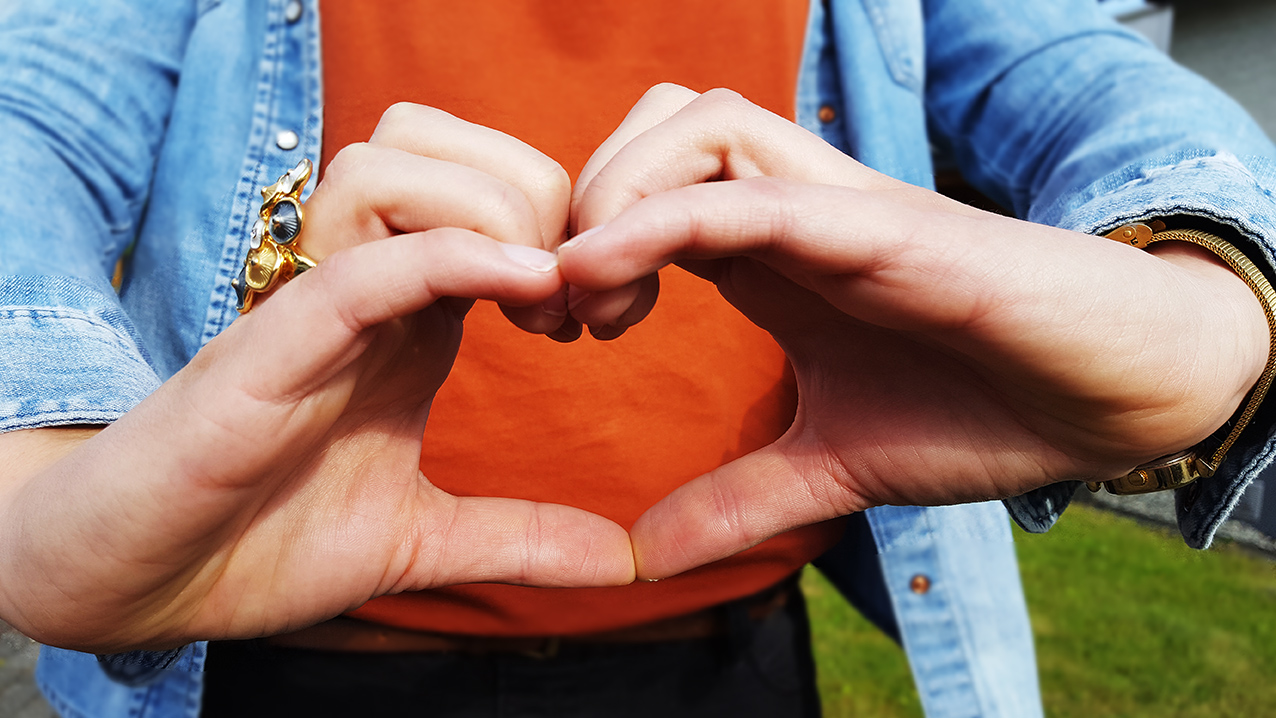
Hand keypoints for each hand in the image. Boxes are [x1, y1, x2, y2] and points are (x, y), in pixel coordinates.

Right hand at [0, 104, 633, 651]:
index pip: (483, 196)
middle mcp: (359, 290)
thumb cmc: (260, 544)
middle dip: (534, 190)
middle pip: (442, 143)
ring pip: (392, 164)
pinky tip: (520, 285)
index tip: (607, 310)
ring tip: (540, 297)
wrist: (141, 587)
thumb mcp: (420, 538)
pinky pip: (358, 263)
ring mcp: (308, 307)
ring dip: (491, 207)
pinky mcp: (266, 347)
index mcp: (403, 318)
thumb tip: (623, 562)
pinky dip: (445, 255)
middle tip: (573, 294)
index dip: (563, 224)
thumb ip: (520, 538)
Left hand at [560, 84, 1268, 577]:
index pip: (646, 193)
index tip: (554, 331)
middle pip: (653, 129)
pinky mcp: (879, 224)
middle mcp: (795, 211)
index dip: (578, 245)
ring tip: (590, 300)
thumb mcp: (830, 468)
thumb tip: (645, 556)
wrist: (1106, 400)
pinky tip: (604, 276)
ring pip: (694, 125)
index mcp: (772, 256)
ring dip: (613, 195)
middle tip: (555, 312)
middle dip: (577, 205)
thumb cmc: (981, 411)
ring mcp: (837, 208)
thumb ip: (738, 500)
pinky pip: (749, 192)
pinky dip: (664, 219)